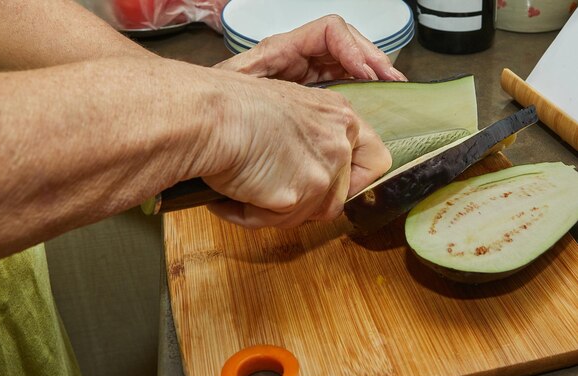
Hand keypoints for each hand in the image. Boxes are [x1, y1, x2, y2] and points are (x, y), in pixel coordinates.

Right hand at [193, 70, 391, 228]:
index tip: (332, 187)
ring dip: (276, 211)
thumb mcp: (286, 107)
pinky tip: (229, 196)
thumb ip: (309, 135)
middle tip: (270, 191)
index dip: (355, 180)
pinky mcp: (299, 197)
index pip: (374, 160)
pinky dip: (249, 215)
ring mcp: (322, 173)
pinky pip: (274, 222)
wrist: (211, 115)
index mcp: (339, 117)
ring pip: (308, 215)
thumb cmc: (233, 105)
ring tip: (242, 189)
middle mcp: (339, 144)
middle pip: (339, 197)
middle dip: (306, 203)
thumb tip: (302, 164)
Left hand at [214, 14, 406, 83]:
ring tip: (393, 85)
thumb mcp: (234, 84)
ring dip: (373, 70)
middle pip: (347, 43)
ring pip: (349, 62)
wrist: (208, 118)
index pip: (329, 31)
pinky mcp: (309, 93)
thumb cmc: (217, 100)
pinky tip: (374, 99)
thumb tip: (283, 74)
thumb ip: (252, 74)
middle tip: (390, 79)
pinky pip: (342, 83)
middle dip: (372, 57)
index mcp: (284, 50)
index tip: (364, 73)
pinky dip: (362, 88)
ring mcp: (306, 74)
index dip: (351, 48)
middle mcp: (298, 57)